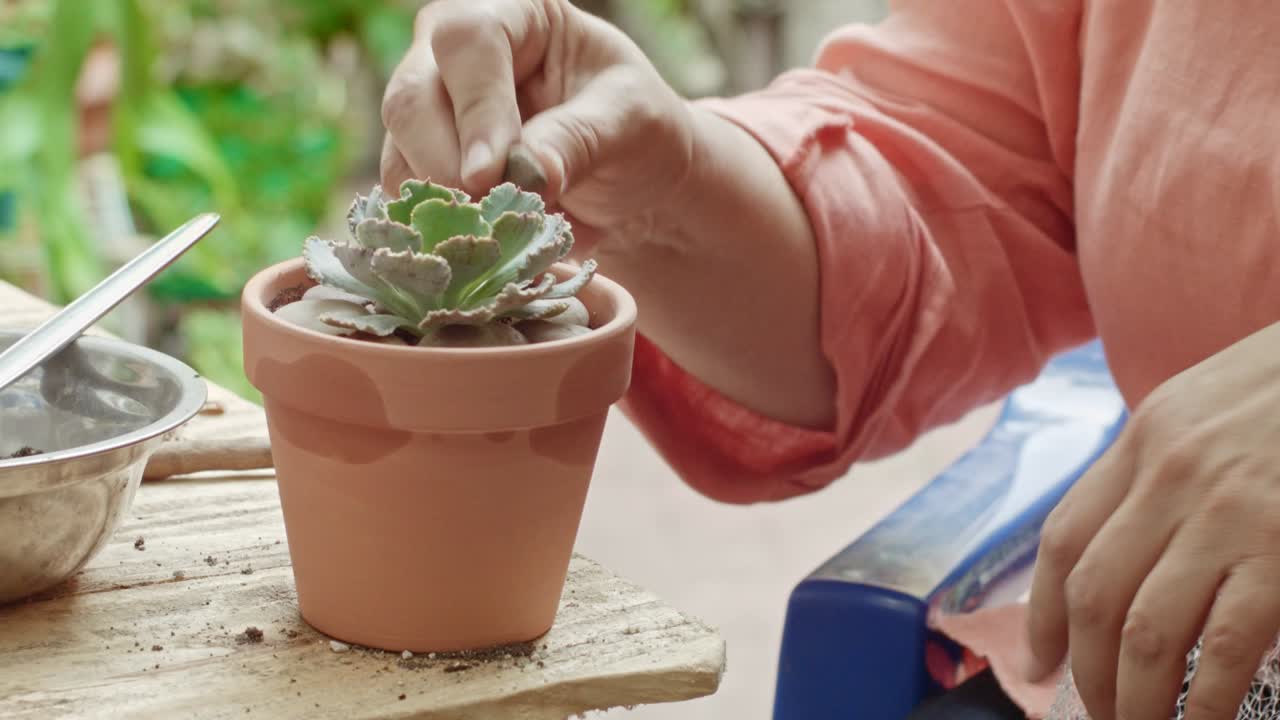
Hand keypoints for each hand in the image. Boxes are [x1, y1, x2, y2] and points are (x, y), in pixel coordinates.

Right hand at [379, 0, 694, 251]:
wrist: (631, 175)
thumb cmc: (636, 129)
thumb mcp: (629, 123)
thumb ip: (578, 139)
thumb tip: (528, 174)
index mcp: (515, 11)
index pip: (469, 42)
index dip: (477, 110)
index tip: (491, 176)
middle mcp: (453, 48)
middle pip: (411, 98)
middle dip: (449, 168)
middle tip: (493, 220)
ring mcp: (430, 106)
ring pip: (400, 154)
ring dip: (450, 208)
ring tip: (514, 235)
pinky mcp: (421, 162)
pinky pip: (408, 198)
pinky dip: (448, 230)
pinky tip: (496, 245)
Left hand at [1026, 321, 1279, 718]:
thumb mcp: (1208, 405)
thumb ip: (1162, 466)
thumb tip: (1129, 547)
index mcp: (1146, 439)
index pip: (1065, 540)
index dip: (1042, 612)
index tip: (1036, 660)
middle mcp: (1170, 474)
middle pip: (1093, 594)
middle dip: (1085, 670)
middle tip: (1095, 713)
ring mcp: (1227, 513)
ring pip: (1143, 630)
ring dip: (1132, 697)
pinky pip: (1222, 645)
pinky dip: (1201, 699)